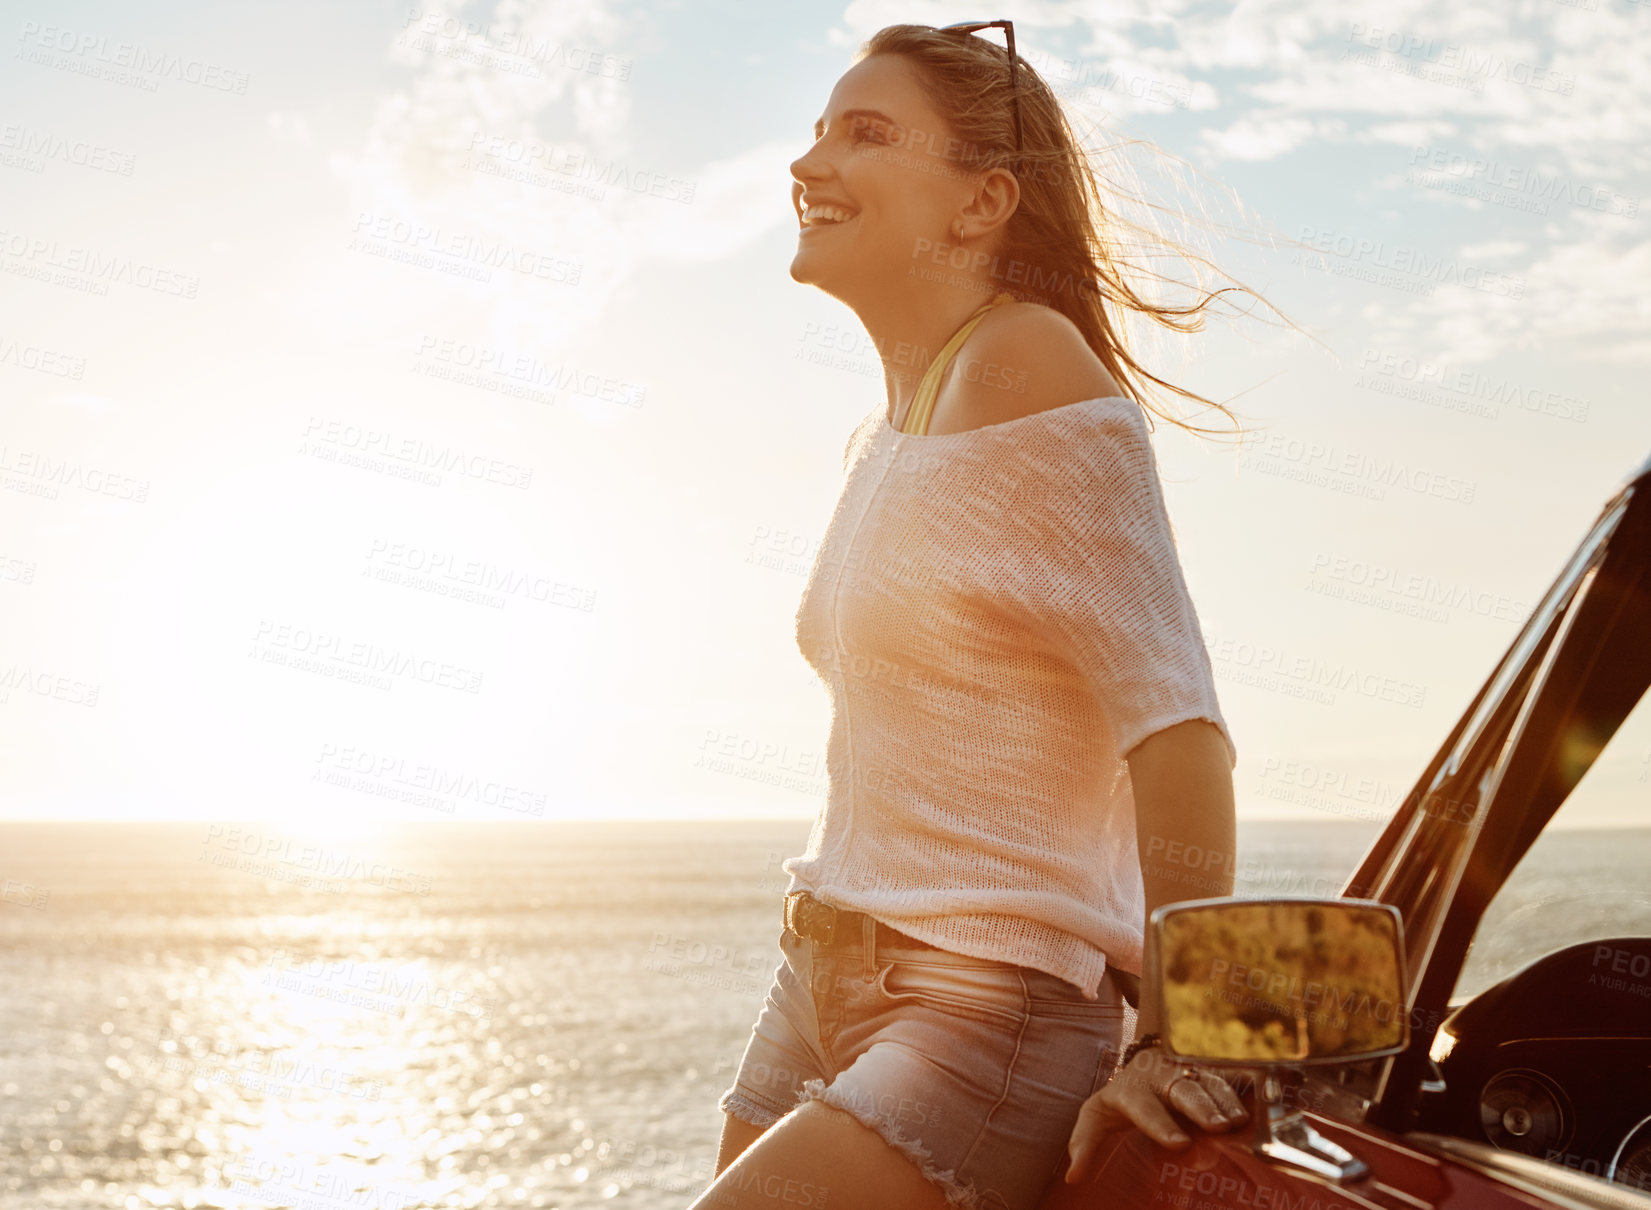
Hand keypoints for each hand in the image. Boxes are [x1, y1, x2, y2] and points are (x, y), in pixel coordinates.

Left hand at [1064, 1043, 1247, 1183]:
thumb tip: (1073, 1176)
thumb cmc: (1121, 1099)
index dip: (1162, 1125)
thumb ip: (1084, 1143)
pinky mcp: (1209, 1069)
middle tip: (1218, 1128)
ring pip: (1208, 1081)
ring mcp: (1188, 1071)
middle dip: (1201, 1107)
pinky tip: (1259, 1098)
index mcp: (1132, 1090)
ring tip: (1239, 1120)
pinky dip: (1244, 1085)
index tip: (1180, 1144)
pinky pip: (1229, 1074)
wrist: (1144, 1065)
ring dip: (1225, 1099)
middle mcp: (1162, 1077)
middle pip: (1183, 1090)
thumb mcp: (1096, 1116)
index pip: (1144, 1107)